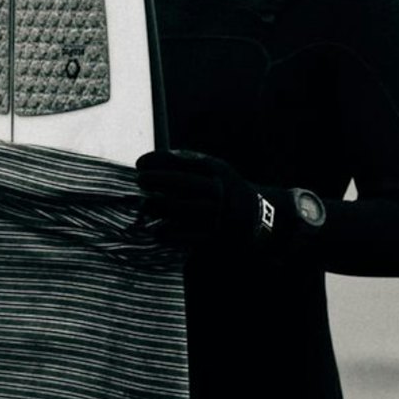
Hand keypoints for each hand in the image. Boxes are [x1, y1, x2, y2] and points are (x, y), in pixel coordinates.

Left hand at [135, 149, 281, 249]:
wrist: (258, 216)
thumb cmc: (223, 187)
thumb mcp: (212, 168)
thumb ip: (184, 162)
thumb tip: (146, 162)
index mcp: (216, 172)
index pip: (182, 163)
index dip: (157, 162)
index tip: (139, 164)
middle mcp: (218, 192)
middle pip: (182, 184)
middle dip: (156, 180)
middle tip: (140, 180)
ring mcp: (217, 214)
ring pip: (181, 208)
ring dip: (158, 206)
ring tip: (145, 204)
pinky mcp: (215, 236)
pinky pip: (186, 235)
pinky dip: (168, 233)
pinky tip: (157, 231)